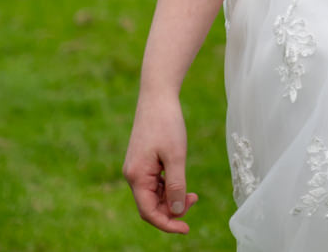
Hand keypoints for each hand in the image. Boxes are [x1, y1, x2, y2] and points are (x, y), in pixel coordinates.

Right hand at [124, 90, 200, 232]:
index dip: (167, 224)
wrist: (157, 97)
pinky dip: (168, 188)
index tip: (186, 229)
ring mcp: (137, 169)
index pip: (148, 212)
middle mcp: (132, 175)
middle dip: (172, 210)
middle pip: (150, 206)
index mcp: (136, 176)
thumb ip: (176, 186)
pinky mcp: (143, 162)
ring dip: (171, 199)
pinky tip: (182, 183)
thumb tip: (175, 212)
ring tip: (193, 194)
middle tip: (195, 200)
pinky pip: (154, 184)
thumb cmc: (166, 124)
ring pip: (153, 196)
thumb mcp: (176, 156)